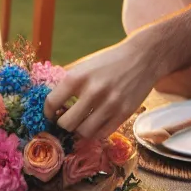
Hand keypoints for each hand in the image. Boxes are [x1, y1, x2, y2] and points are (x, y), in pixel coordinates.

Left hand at [43, 34, 158, 140]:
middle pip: (66, 123)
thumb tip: (51, 102)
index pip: (51, 103)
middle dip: (62, 124)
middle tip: (65, 120)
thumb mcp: (85, 65)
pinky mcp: (124, 114)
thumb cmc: (109, 61)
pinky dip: (95, 132)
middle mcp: (92, 92)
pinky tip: (95, 124)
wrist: (143, 57)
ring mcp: (109, 105)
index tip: (51, 114)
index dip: (48, 112)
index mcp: (77, 77)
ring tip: (80, 123)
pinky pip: (102, 134)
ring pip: (84, 133)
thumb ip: (68, 82)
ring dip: (79, 130)